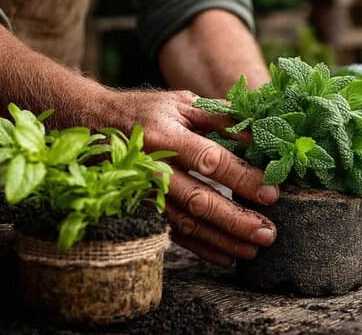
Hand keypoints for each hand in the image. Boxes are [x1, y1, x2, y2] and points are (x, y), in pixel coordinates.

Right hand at [106, 90, 278, 265]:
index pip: (210, 160)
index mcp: (166, 134)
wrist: (90, 124)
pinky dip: (200, 248)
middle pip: (198, 200)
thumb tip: (262, 135)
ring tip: (253, 250)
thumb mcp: (182, 103)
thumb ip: (222, 118)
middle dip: (236, 219)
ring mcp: (145, 193)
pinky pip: (173, 233)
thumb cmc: (146, 111)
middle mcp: (153, 167)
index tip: (271, 193)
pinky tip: (226, 256)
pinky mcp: (142, 209)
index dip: (241, 178)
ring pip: (186, 223)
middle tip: (267, 233)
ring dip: (222, 240)